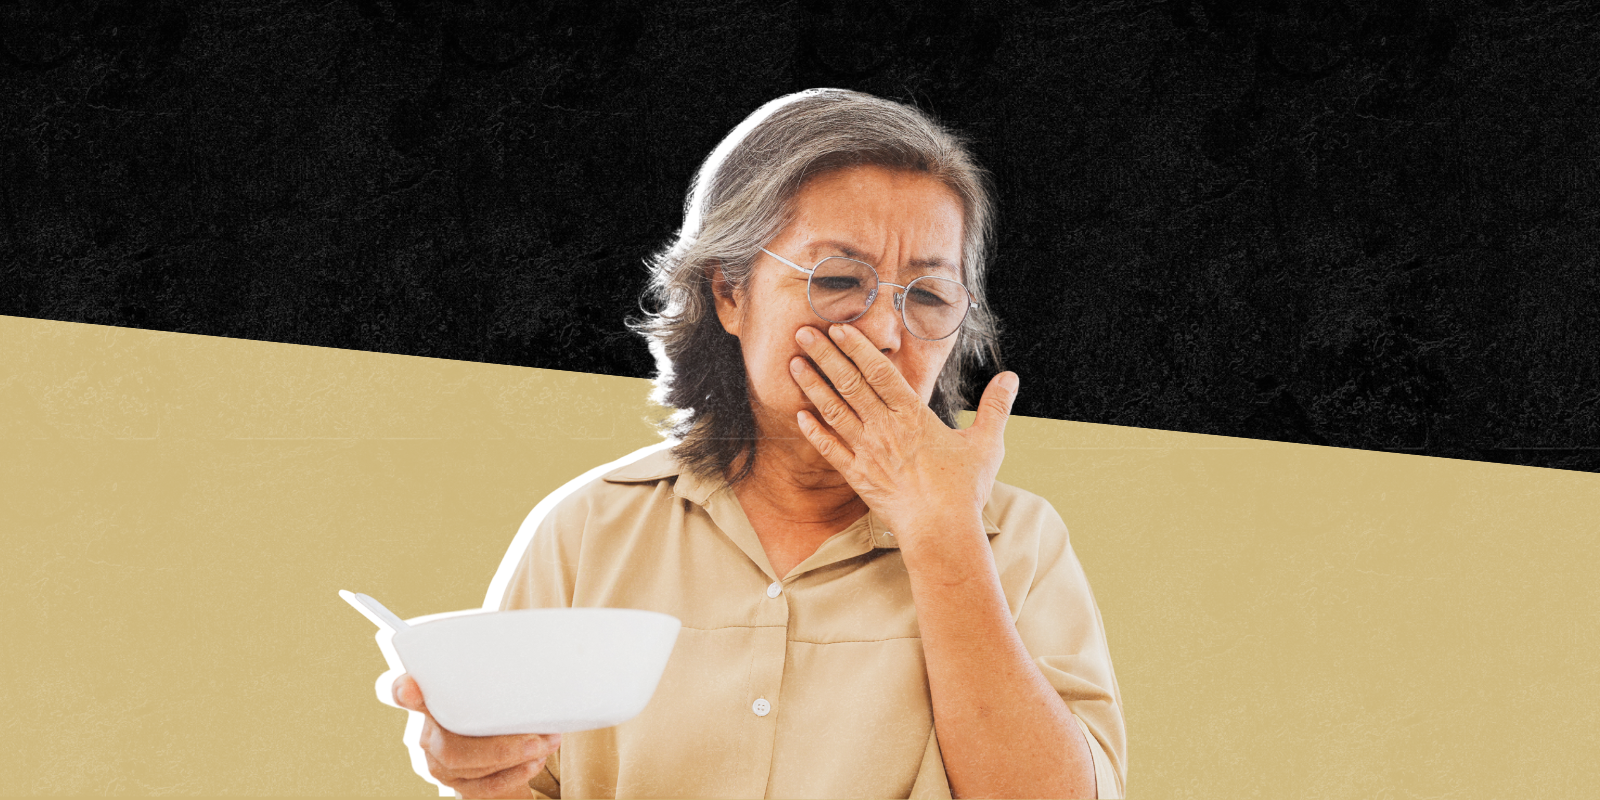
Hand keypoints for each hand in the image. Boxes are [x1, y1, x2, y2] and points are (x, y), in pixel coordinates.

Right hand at [392, 673, 560, 798]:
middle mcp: (428, 731)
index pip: (400, 691)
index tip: (410, 687)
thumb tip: (536, 662)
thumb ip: (499, 677)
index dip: (401, 690)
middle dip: (498, 745)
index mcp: (431, 697)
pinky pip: (479, 786)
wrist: (505, 741)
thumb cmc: (500, 703)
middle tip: (538, 738)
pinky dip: (513, 775)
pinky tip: (534, 762)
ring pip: (465, 765)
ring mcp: (438, 761)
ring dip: (514, 757)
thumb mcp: (496, 685)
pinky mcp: (455, 782)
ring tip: (546, 744)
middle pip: (448, 743)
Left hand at [790, 323, 1018, 548]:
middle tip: (803, 332)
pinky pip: (830, 449)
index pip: (880, 371)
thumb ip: (995, 407)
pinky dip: (814, 432)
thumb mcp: (986, 443)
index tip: (839, 328)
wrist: (940, 530)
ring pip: (834, 411)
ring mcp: (867, 452)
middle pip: (850, 384)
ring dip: (812, 385)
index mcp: (913, 415)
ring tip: (794, 363)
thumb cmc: (964, 489)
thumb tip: (1011, 377)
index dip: (857, 347)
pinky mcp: (857, 476)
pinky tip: (799, 415)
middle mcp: (885, 428)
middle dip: (825, 355)